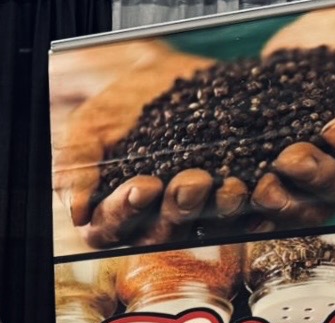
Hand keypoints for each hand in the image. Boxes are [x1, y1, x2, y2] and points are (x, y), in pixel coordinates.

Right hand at [52, 41, 239, 247]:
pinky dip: (252, 208)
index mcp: (109, 215)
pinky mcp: (224, 204)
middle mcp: (148, 224)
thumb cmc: (116, 105)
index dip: (126, 211)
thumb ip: (75, 165)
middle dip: (179, 208)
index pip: (109, 228)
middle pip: (160, 234)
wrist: (159, 77)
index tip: (143, 185)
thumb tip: (77, 212)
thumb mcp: (87, 127)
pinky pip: (240, 216)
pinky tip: (260, 191)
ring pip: (203, 228)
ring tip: (231, 185)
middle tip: (192, 180)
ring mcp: (189, 217)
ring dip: (219, 211)